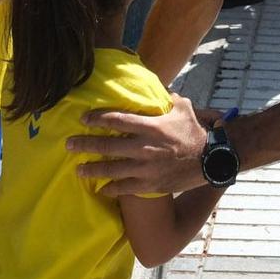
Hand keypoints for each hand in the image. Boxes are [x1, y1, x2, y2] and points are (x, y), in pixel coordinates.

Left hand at [66, 93, 211, 197]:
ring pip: (112, 170)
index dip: (97, 118)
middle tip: (69, 144)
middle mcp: (145, 148)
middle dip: (85, 145)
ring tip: (79, 169)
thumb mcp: (183, 109)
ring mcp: (146, 169)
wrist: (210, 160)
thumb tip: (158, 89)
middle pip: (108, 146)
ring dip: (92, 169)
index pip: (117, 120)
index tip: (83, 118)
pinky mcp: (150, 186)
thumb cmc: (195, 133)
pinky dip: (112, 189)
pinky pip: (125, 188)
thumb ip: (167, 98)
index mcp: (151, 127)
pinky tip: (102, 189)